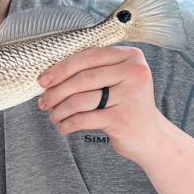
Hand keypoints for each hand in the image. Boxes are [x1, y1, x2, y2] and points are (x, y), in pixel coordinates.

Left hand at [38, 45, 166, 164]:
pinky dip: (68, 124)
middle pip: (83, 78)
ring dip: (60, 110)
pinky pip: (84, 119)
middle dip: (57, 91)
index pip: (89, 56)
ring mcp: (130, 95)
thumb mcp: (117, 81)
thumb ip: (93, 71)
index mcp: (131, 56)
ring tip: (53, 116)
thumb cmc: (126, 105)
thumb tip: (50, 74)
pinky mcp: (122, 118)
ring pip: (80, 99)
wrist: (150, 137)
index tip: (43, 80)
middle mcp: (134, 72)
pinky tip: (63, 127)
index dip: (62, 68)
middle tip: (43, 101)